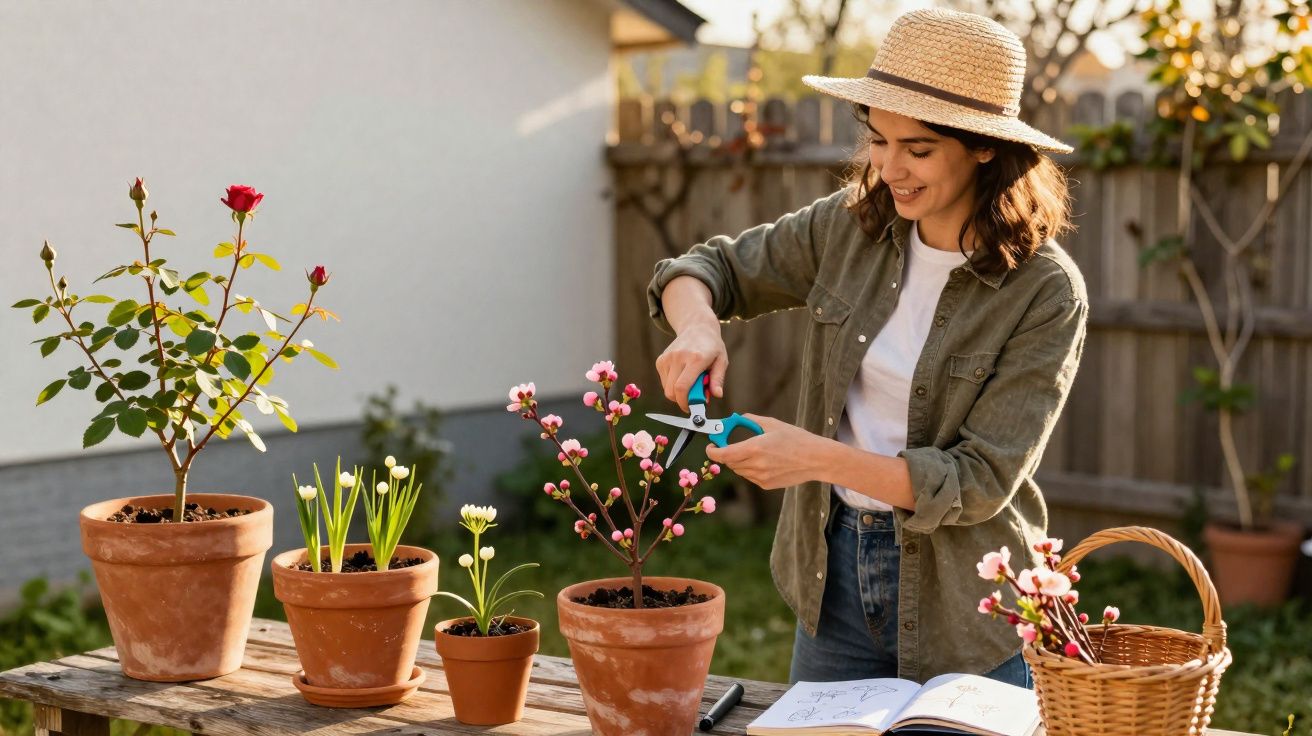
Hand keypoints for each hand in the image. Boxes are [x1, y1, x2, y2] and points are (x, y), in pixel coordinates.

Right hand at [655, 323, 727, 411]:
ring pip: (666, 388)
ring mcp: (667, 358)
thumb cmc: (711, 346)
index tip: (692, 408)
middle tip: (692, 400)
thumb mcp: (721, 361)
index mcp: (695, 358)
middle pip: (671, 391)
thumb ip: (718, 379)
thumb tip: (717, 395)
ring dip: (677, 393)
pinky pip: (664, 381)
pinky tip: (682, 376)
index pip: (682, 387)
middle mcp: (679, 357)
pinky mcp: (661, 360)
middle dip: (681, 401)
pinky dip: (672, 385)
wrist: (696, 327)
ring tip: (690, 384)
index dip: (685, 403)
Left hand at [704, 414, 829, 489]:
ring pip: (739, 470)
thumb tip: (736, 418)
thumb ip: (751, 420)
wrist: (816, 459)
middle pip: (729, 462)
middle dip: (727, 453)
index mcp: (755, 448)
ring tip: (755, 451)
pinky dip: (750, 468)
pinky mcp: (766, 485)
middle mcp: (756, 465)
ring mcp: (761, 477)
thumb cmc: (796, 439)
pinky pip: (750, 477)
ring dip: (739, 461)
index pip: (724, 454)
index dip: (712, 451)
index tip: (711, 446)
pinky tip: (765, 461)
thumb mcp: (773, 424)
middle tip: (731, 444)